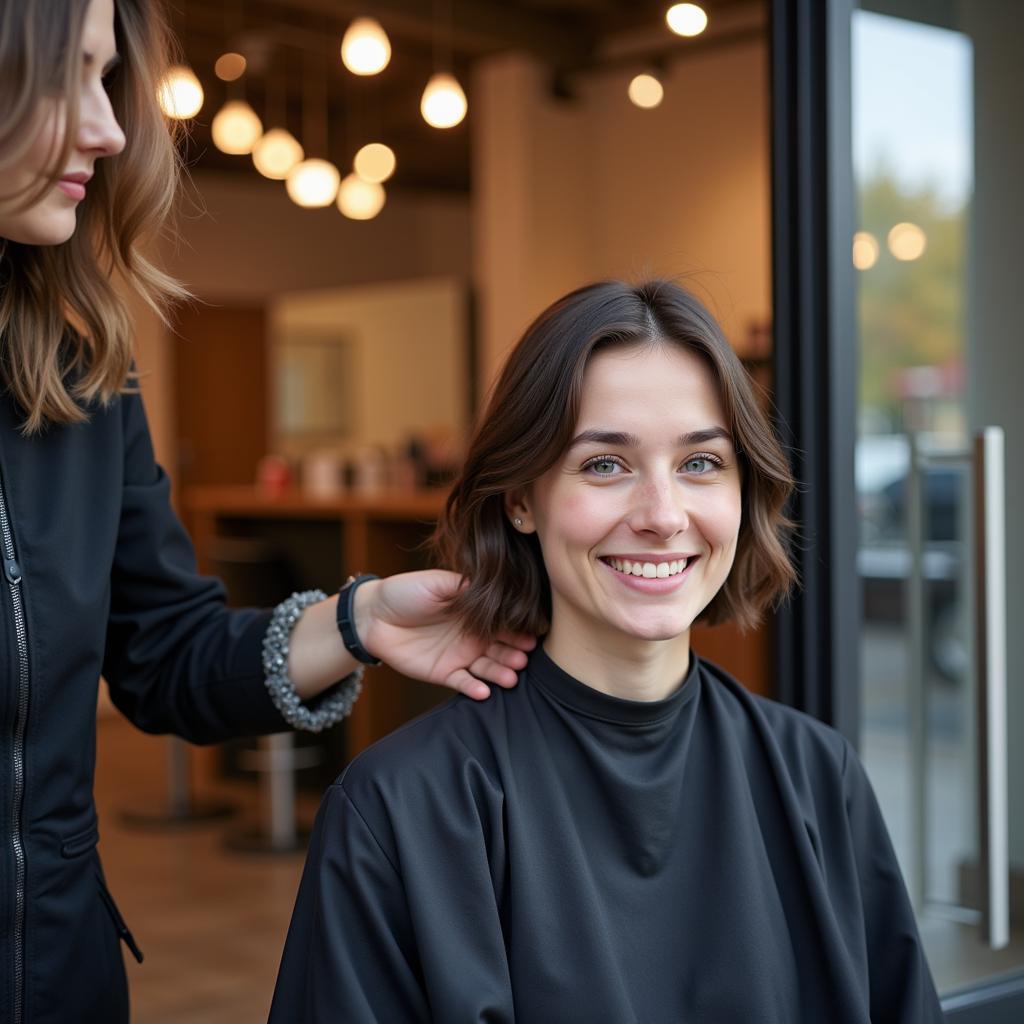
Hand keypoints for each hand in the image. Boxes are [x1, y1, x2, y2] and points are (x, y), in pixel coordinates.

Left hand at [354, 570, 535, 699]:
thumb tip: (497, 590)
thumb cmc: (406, 592)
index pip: (504, 621)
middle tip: (524, 657)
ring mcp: (460, 656)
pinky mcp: (444, 673)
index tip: (534, 633)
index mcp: (476, 612)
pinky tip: (484, 691)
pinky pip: (464, 684)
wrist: (373, 615)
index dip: (519, 628)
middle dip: (515, 653)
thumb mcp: (438, 582)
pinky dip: (474, 689)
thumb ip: (466, 587)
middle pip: (502, 647)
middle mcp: (474, 635)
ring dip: (500, 673)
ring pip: (488, 668)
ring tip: (511, 677)